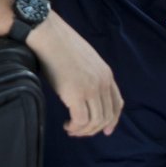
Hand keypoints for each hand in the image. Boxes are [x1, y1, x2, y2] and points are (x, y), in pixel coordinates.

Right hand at [26, 14, 122, 136]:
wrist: (48, 35)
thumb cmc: (60, 44)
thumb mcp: (84, 59)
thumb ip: (90, 74)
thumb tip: (83, 89)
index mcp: (107, 74)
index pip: (117, 104)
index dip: (113, 120)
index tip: (105, 131)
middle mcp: (103, 83)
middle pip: (106, 116)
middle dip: (94, 129)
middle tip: (79, 131)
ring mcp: (91, 89)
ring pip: (94, 121)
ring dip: (83, 130)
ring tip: (71, 129)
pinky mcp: (76, 94)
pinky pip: (80, 120)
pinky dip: (75, 127)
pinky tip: (67, 125)